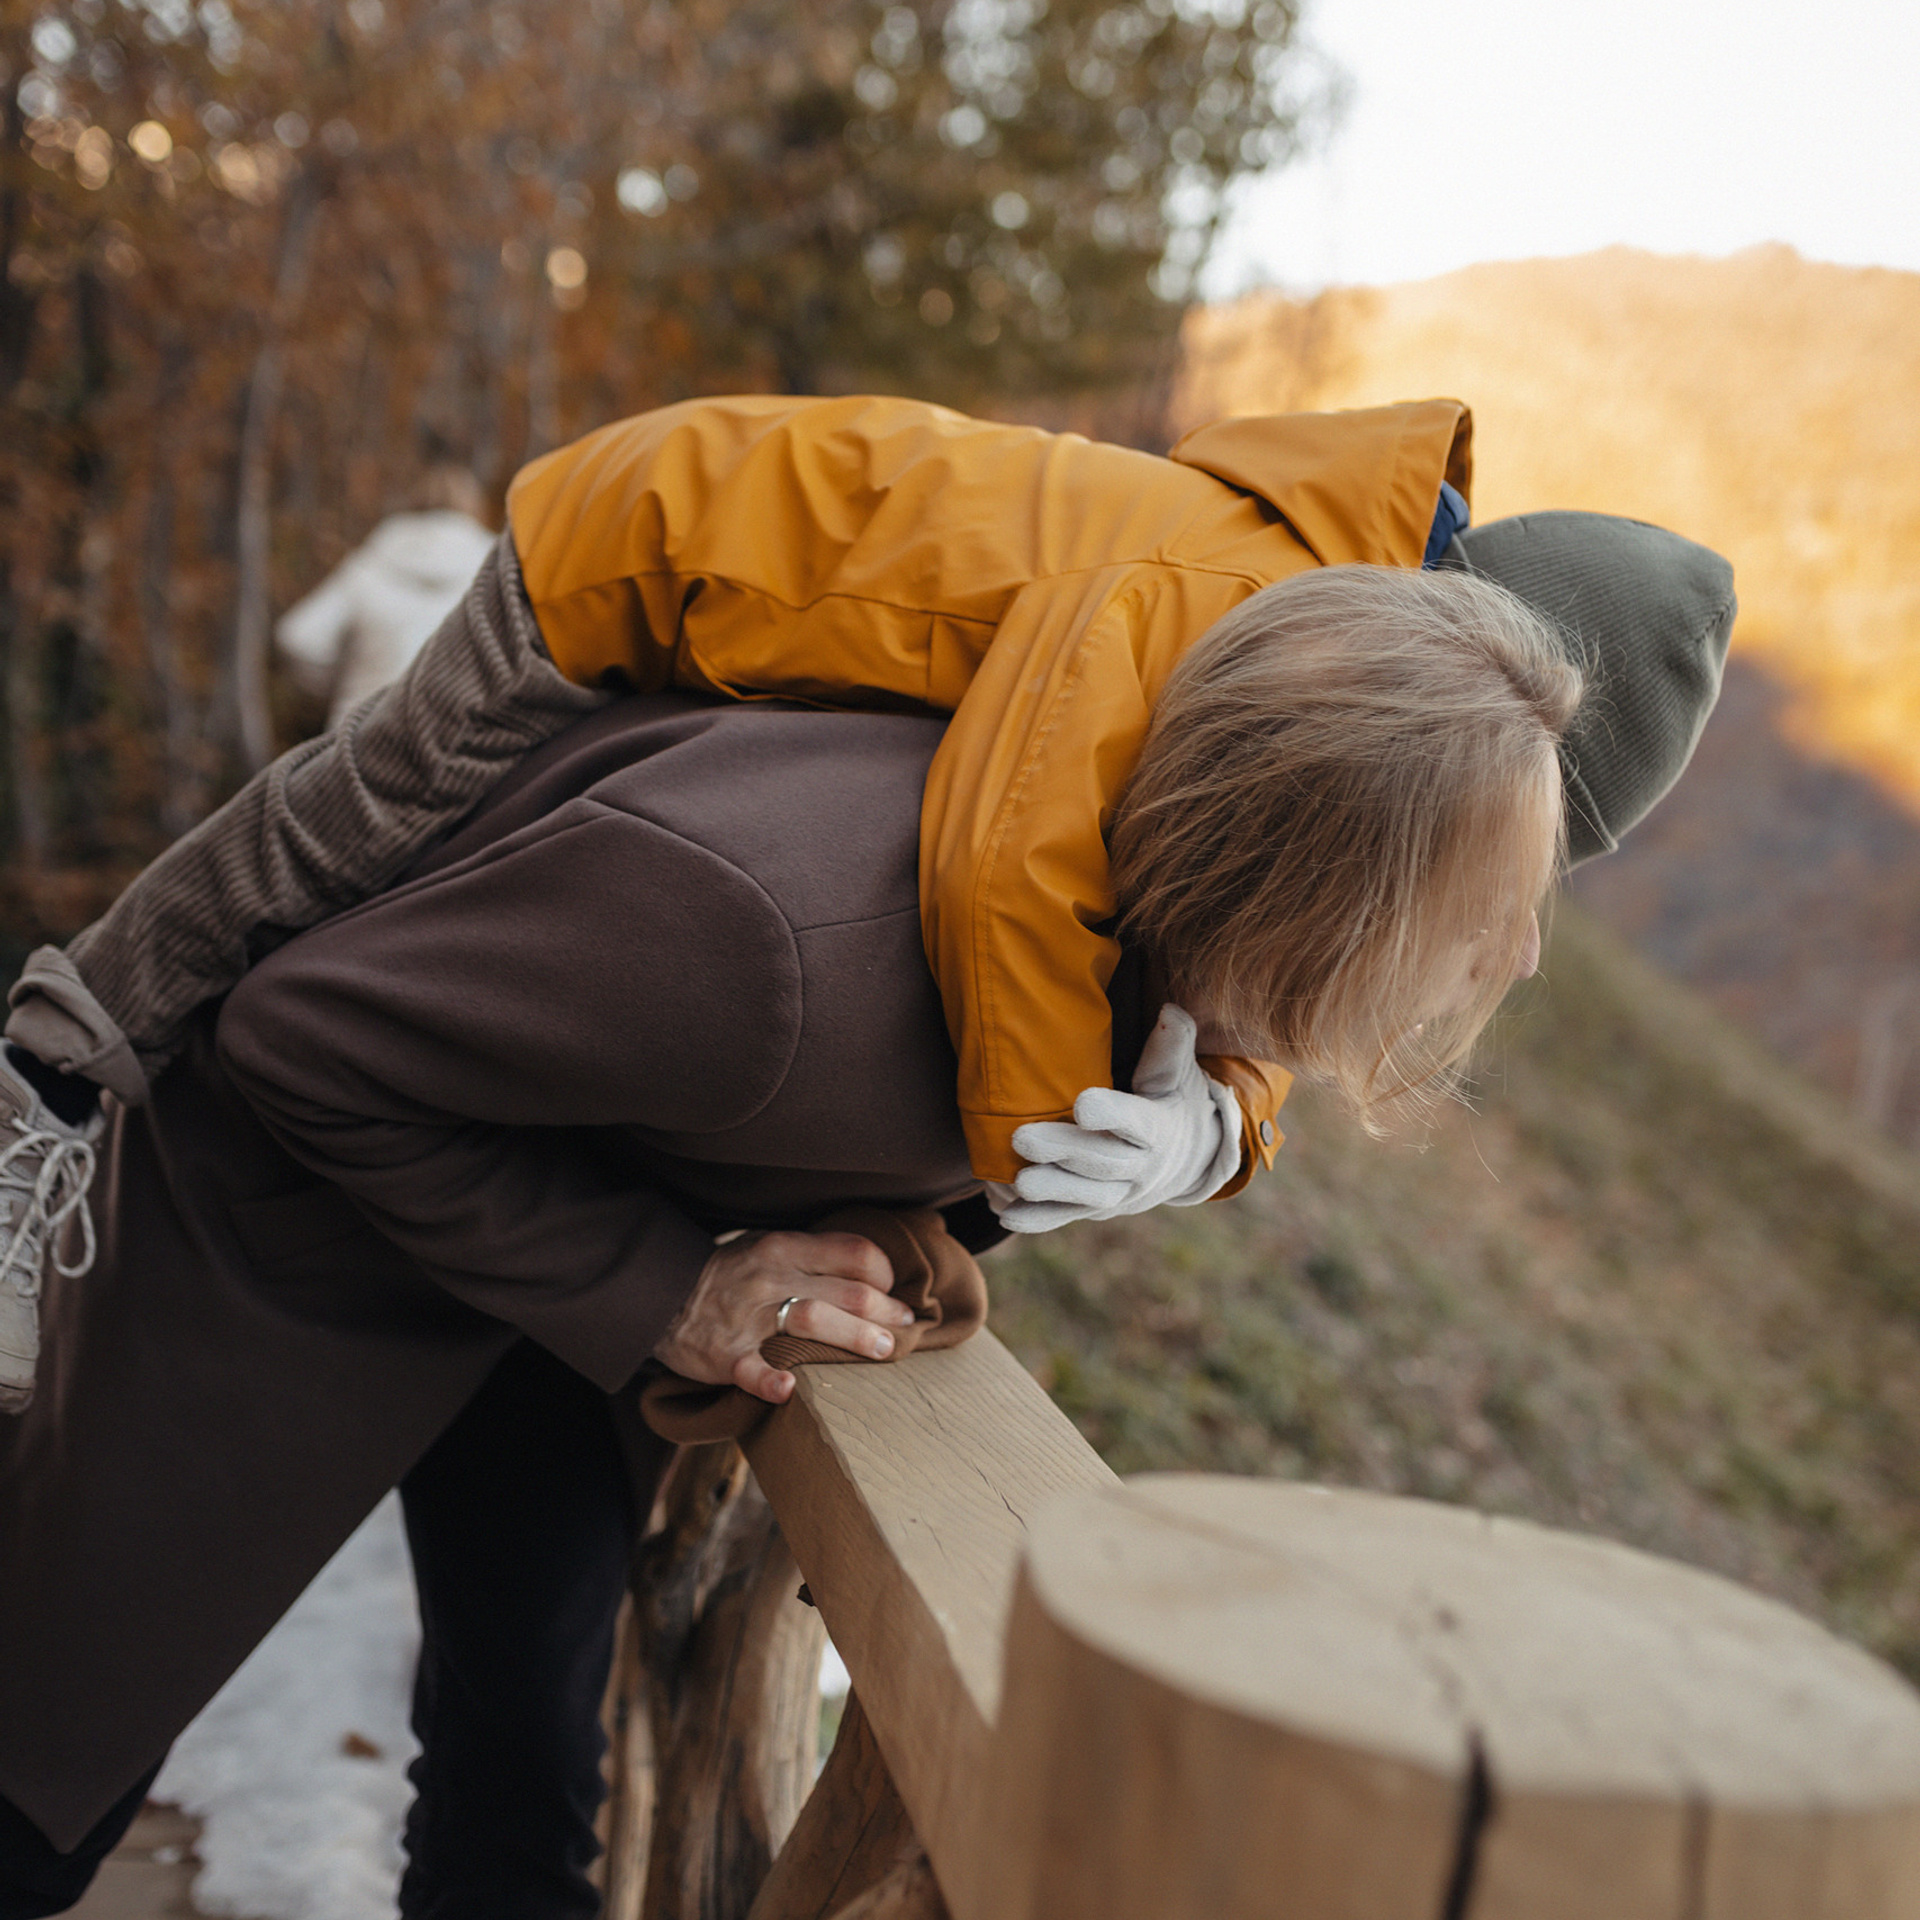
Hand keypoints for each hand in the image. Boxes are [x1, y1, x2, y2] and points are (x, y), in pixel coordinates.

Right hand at [654, 1229, 917, 1404]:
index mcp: (785, 1248)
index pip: (852, 1253)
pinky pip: (750, 1369)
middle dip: (884, 1311)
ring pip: (813, 1322)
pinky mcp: (726, 1355)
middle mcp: (771, 1279)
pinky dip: (769, 1380)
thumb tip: (871, 1269)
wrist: (660, 1294)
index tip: (892, 1290)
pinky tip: (789, 1390)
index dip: (883, 1272)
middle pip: (845, 1292)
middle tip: (904, 1326)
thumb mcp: (767, 1244)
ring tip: (884, 1350)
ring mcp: (748, 1318)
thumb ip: (812, 1254)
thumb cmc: (729, 1271)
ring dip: (854, 1338)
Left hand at [989, 1006, 1241, 1233]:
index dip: (1112, 1115)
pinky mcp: (1099, 1209)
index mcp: (1159, 1130)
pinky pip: (1068, 1216)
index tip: (1082, 1103)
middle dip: (1062, 1152)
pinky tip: (1005, 1214)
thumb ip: (1170, 1047)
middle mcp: (1143, 1169)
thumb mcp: (1179, 1074)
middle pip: (1102, 1162)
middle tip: (1021, 1138)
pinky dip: (1039, 1219)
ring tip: (1018, 1181)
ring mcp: (1121, 1194)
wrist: (1191, 1158)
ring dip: (1051, 1190)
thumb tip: (1171, 1011)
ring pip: (1086, 1196)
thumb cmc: (1174, 1101)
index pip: (1137, 1123)